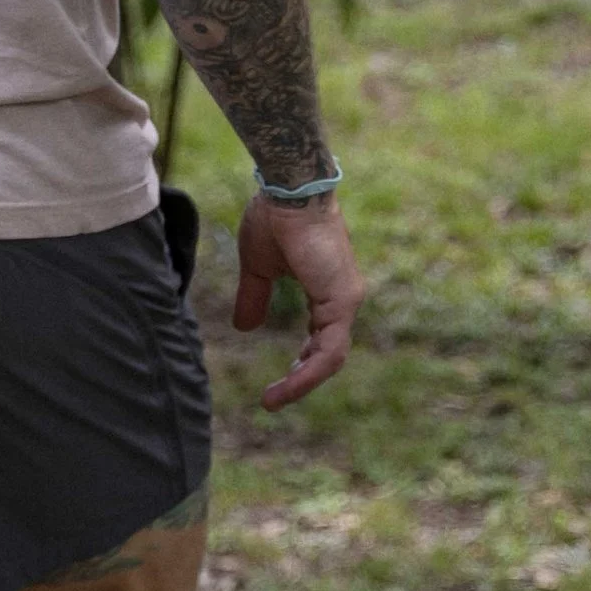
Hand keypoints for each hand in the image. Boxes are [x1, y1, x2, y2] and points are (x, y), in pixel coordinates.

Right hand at [233, 193, 363, 409]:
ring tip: (273, 399)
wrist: (287, 191)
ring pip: (330, 357)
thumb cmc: (274, 218)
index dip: (302, 360)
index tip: (280, 378)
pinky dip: (309, 372)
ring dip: (302, 382)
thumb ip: (255, 297)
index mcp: (327, 288)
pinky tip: (287, 385)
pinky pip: (330, 350)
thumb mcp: (258, 267)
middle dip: (301, 377)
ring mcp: (347, 299)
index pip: (321, 337)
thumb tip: (244, 328)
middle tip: (275, 397)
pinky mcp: (342, 301)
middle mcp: (343, 296)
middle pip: (328, 352)